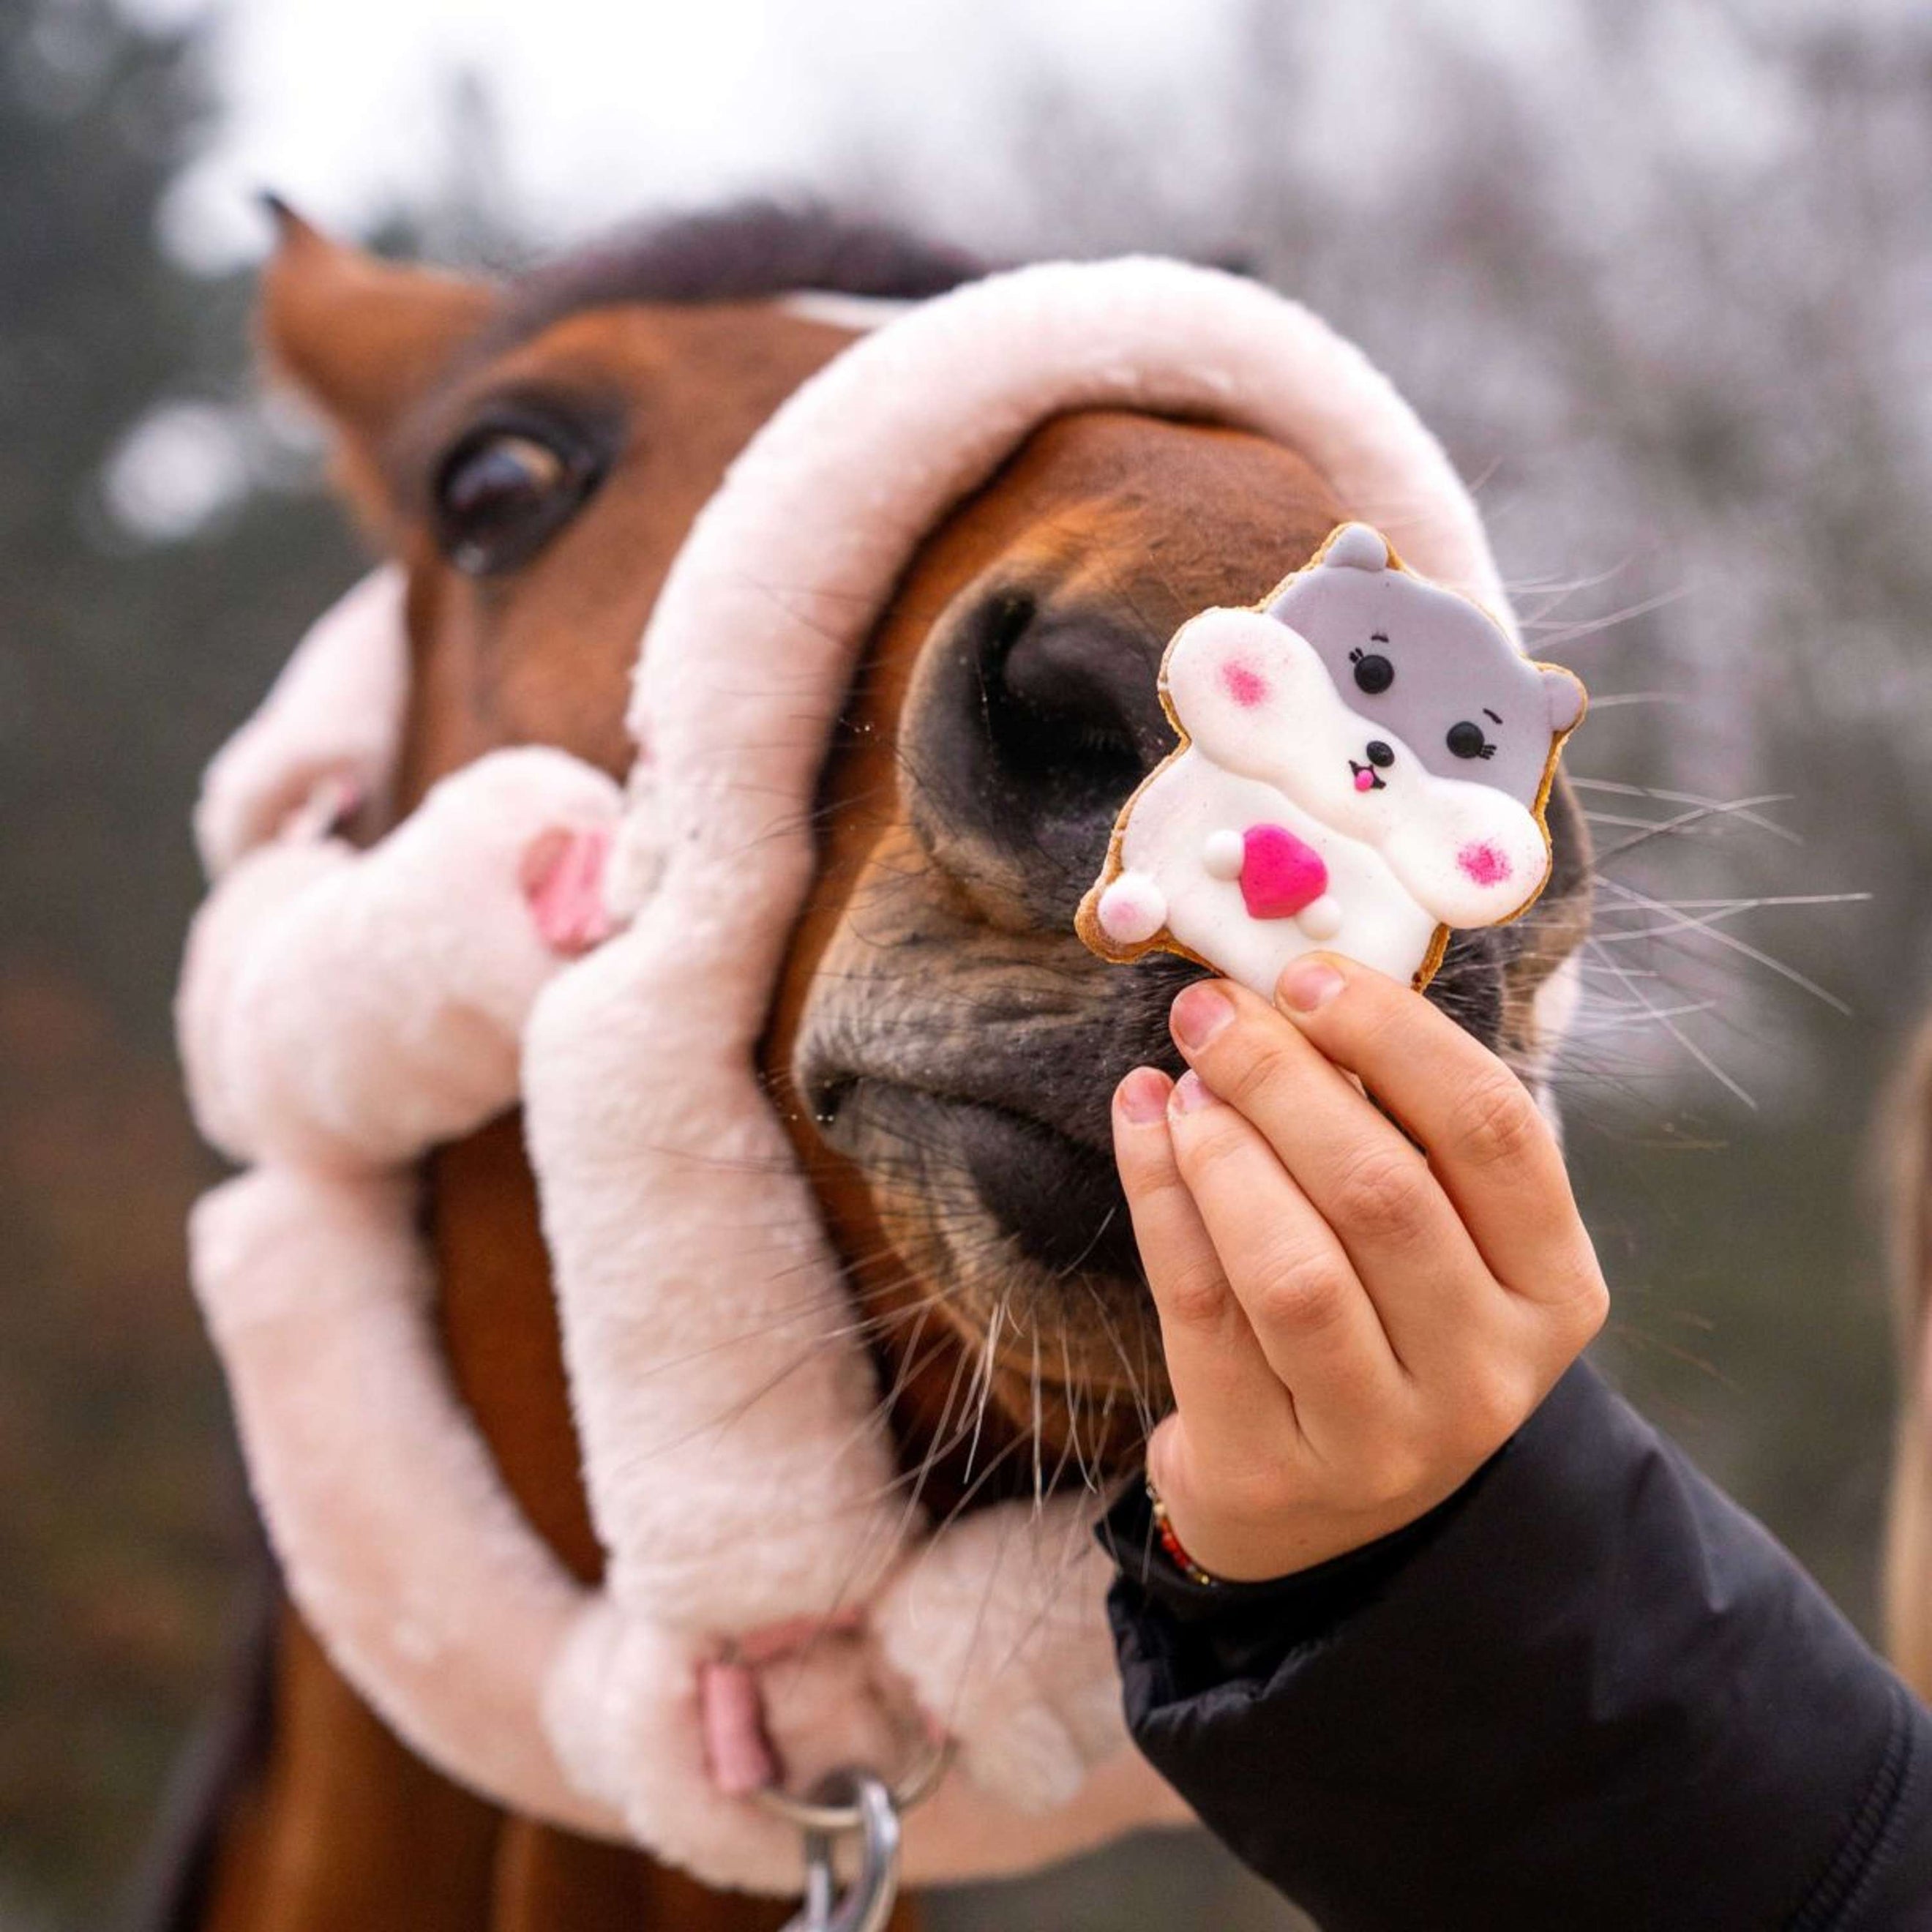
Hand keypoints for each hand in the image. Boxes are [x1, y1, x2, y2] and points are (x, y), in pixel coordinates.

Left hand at [1111, 953, 1607, 1581]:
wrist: (1314, 1501)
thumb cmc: (1377, 1316)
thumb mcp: (1432, 1231)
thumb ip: (1392, 1122)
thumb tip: (1284, 989)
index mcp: (1553, 1289)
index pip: (1491, 1131)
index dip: (1394, 1035)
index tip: (1305, 974)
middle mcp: (1488, 1374)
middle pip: (1382, 1192)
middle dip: (1282, 1078)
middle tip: (1208, 1010)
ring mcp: (1385, 1441)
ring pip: (1292, 1268)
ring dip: (1221, 1149)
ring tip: (1178, 1081)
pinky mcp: (1272, 1473)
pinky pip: (1203, 1312)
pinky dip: (1161, 1203)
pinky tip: (1141, 1127)